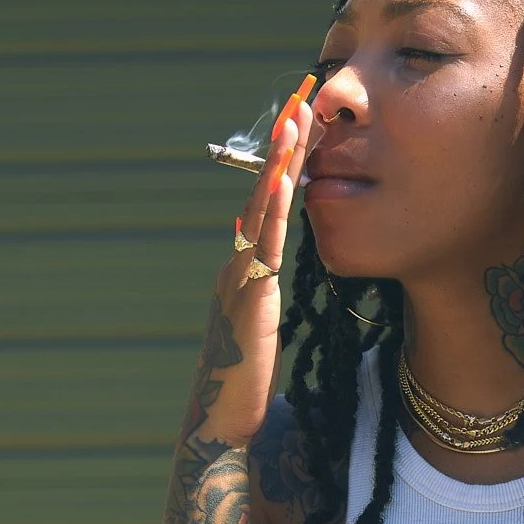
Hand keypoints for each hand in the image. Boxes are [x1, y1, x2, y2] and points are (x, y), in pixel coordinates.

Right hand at [194, 97, 315, 446]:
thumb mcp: (258, 328)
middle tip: (301, 97)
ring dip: (280, 162)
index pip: (266, 206)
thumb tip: (261, 262)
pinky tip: (287, 177)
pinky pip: (263, 244)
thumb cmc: (243, 387)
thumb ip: (260, 292)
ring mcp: (238, 280)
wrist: (220, 427)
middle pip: (261, 194)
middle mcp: (235, 267)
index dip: (284, 163)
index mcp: (241, 272)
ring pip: (261, 210)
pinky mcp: (248, 299)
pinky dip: (273, 208)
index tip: (302, 122)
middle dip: (282, 146)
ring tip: (297, 119)